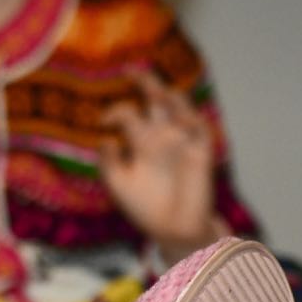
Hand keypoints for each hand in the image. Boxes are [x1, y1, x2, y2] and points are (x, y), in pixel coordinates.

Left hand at [98, 71, 221, 261]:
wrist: (172, 232)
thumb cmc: (144, 207)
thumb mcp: (118, 184)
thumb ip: (108, 163)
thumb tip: (104, 139)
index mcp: (140, 141)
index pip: (128, 114)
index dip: (113, 111)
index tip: (101, 121)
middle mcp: (161, 136)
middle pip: (156, 101)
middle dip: (146, 83)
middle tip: (132, 70)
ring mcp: (182, 142)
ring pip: (179, 109)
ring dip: (170, 98)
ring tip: (157, 91)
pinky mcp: (200, 154)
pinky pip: (199, 131)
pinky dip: (192, 121)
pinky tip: (180, 117)